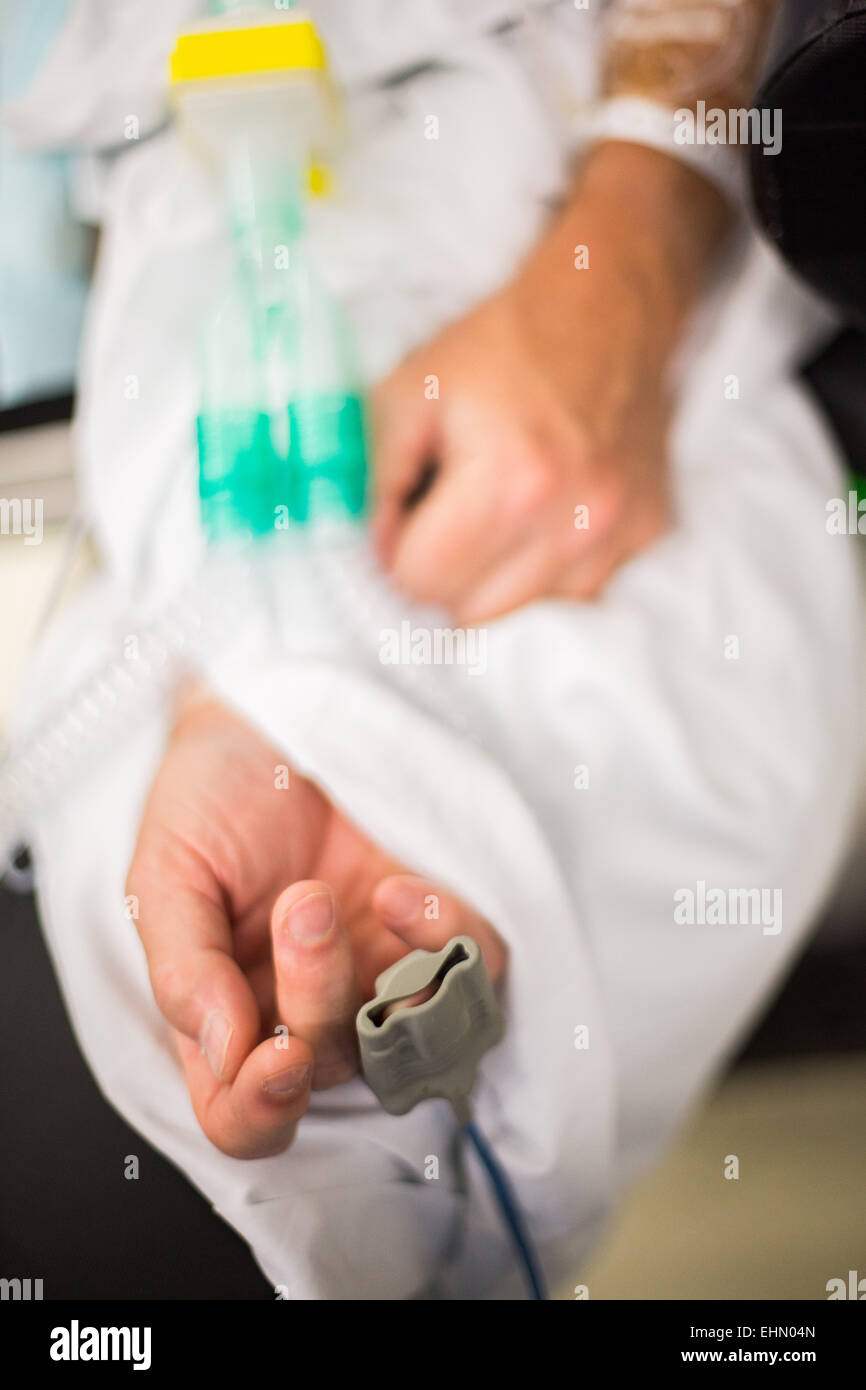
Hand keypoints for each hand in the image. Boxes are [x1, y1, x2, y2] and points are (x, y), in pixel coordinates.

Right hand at [127, 697, 505, 1158]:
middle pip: (330, 1070)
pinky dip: (442, 940)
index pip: (247, 1115)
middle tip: (301, 906)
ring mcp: (383, 969)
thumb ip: (182, 970)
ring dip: (383, 987)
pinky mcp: (442, 926)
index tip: (275, 1058)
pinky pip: (472, 970)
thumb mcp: (165, 873)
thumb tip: (224, 1054)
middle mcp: (310, 1007)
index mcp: (230, 1014)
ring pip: (412, 1039)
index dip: (261, 1111)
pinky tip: (398, 887)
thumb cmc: (210, 794)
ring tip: (332, 896)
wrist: (274, 710)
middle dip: (316, 1000)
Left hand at [372, 143, 727, 621]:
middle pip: (470, 616)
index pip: (420, 582)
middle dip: (445, 573)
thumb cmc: (496, 350)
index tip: (407, 512)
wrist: (605, 309)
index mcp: (510, 481)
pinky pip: (574, 596)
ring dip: (495, 581)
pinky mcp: (646, 537)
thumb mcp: (407, 394)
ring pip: (522, 616)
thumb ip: (370, 483)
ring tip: (496, 512)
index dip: (398, 550)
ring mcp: (617, 536)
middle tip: (448, 513)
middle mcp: (575, 521)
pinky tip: (540, 517)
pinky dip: (543, 573)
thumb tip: (369, 559)